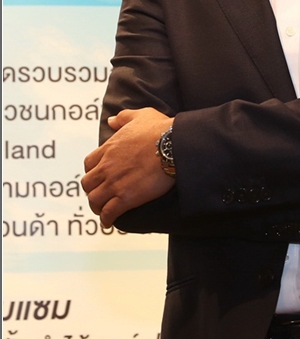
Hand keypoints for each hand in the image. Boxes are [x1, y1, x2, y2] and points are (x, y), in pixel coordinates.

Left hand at [82, 108, 174, 226]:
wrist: (173, 145)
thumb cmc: (159, 129)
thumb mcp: (140, 116)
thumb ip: (123, 118)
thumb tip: (111, 121)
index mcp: (109, 148)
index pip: (89, 164)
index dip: (92, 172)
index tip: (99, 176)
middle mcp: (107, 167)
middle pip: (88, 184)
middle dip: (92, 190)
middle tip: (100, 195)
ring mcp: (115, 183)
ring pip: (94, 200)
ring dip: (97, 206)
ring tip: (103, 211)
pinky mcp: (126, 197)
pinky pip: (109, 212)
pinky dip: (106, 219)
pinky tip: (109, 222)